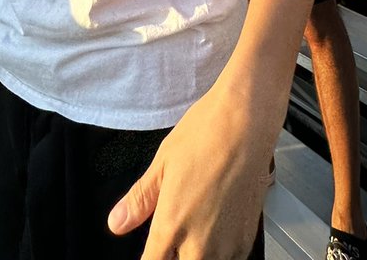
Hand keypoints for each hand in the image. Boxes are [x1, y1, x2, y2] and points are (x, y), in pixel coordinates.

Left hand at [108, 86, 268, 258]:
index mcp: (171, 226)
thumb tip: (118, 222)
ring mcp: (227, 245)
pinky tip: (214, 230)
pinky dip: (218, 253)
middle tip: (172, 236)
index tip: (150, 250)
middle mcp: (200, 244)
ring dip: (195, 255)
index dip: (149, 258)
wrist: (248, 121)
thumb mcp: (163, 162)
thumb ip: (140, 200)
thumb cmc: (207, 133)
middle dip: (172, 256)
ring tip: (194, 230)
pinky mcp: (247, 240)